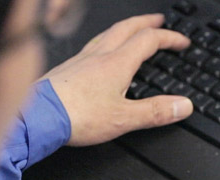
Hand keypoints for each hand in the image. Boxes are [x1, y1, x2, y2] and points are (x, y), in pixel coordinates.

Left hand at [42, 14, 192, 146]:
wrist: (37, 117)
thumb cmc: (75, 116)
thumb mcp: (124, 118)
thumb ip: (155, 112)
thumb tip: (183, 105)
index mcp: (117, 63)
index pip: (149, 40)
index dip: (169, 38)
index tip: (182, 42)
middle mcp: (98, 55)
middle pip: (127, 28)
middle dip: (147, 23)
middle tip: (158, 21)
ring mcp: (80, 59)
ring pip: (107, 34)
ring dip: (125, 28)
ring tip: (132, 31)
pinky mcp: (67, 68)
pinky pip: (91, 46)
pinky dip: (104, 42)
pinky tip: (100, 54)